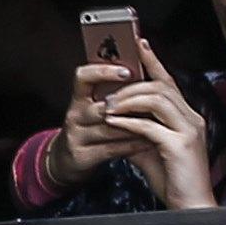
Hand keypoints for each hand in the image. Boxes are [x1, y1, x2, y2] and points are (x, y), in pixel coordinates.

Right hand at [45, 61, 145, 194]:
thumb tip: (141, 66)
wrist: (68, 158)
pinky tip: (148, 141)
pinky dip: (132, 144)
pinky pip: (111, 148)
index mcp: (79, 97)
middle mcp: (75, 115)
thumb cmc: (90, 127)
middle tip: (153, 101)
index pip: (83, 76)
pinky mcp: (82, 156)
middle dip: (129, 105)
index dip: (103, 71)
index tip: (127, 71)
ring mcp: (77, 136)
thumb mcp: (94, 106)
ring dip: (136, 125)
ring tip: (156, 121)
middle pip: (102, 106)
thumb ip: (113, 91)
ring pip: (110, 128)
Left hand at [71, 37, 214, 210]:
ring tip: (107, 107)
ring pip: (157, 100)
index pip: (169, 82)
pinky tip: (114, 123)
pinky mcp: (180, 146)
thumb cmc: (173, 179)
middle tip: (108, 92)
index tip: (139, 43)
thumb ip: (135, 132)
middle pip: (161, 86)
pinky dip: (129, 123)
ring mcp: (188, 131)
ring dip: (128, 100)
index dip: (154, 61)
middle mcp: (192, 118)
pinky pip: (150, 126)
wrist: (190, 206)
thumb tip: (114, 121)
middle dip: (131, 85)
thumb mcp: (150, 150)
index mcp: (187, 117)